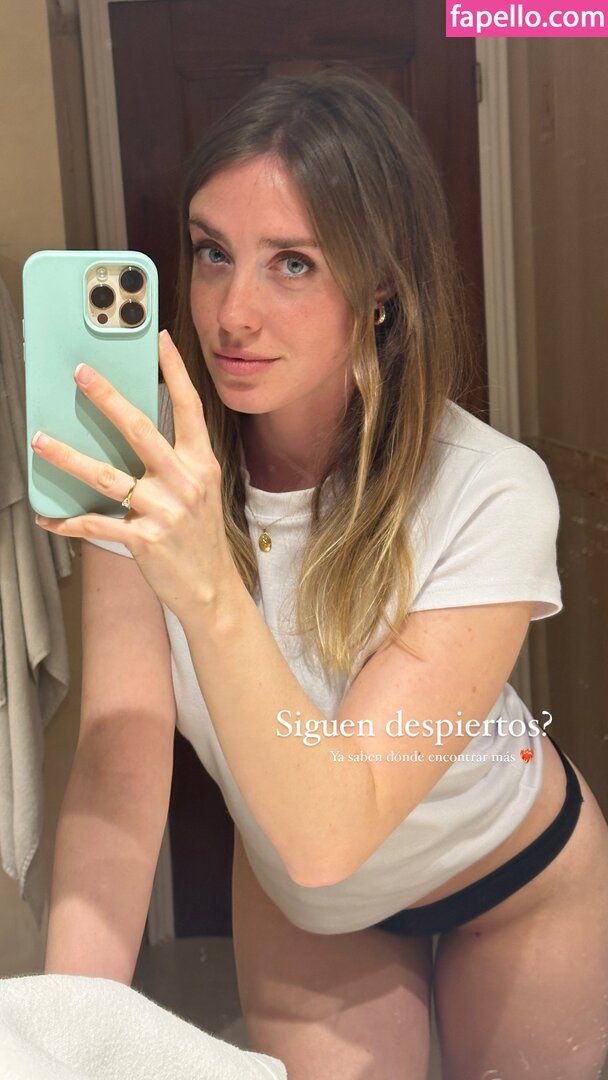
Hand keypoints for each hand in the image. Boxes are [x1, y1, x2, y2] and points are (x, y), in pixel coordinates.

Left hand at [32, 330, 236, 618]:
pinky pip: (97, 524)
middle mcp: (184, 482)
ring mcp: (164, 510)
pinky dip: (68, 523)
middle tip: (81, 374)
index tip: (160, 340)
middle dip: (107, 399)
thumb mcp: (200, 493)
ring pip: (106, 475)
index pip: (189, 408)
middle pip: (140, 430)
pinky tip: (48, 519)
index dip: (176, 372)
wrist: (212, 589)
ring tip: (41, 441)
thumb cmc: (201, 539)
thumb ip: (174, 464)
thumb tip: (130, 435)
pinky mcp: (145, 539)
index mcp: (201, 465)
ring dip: (68, 457)